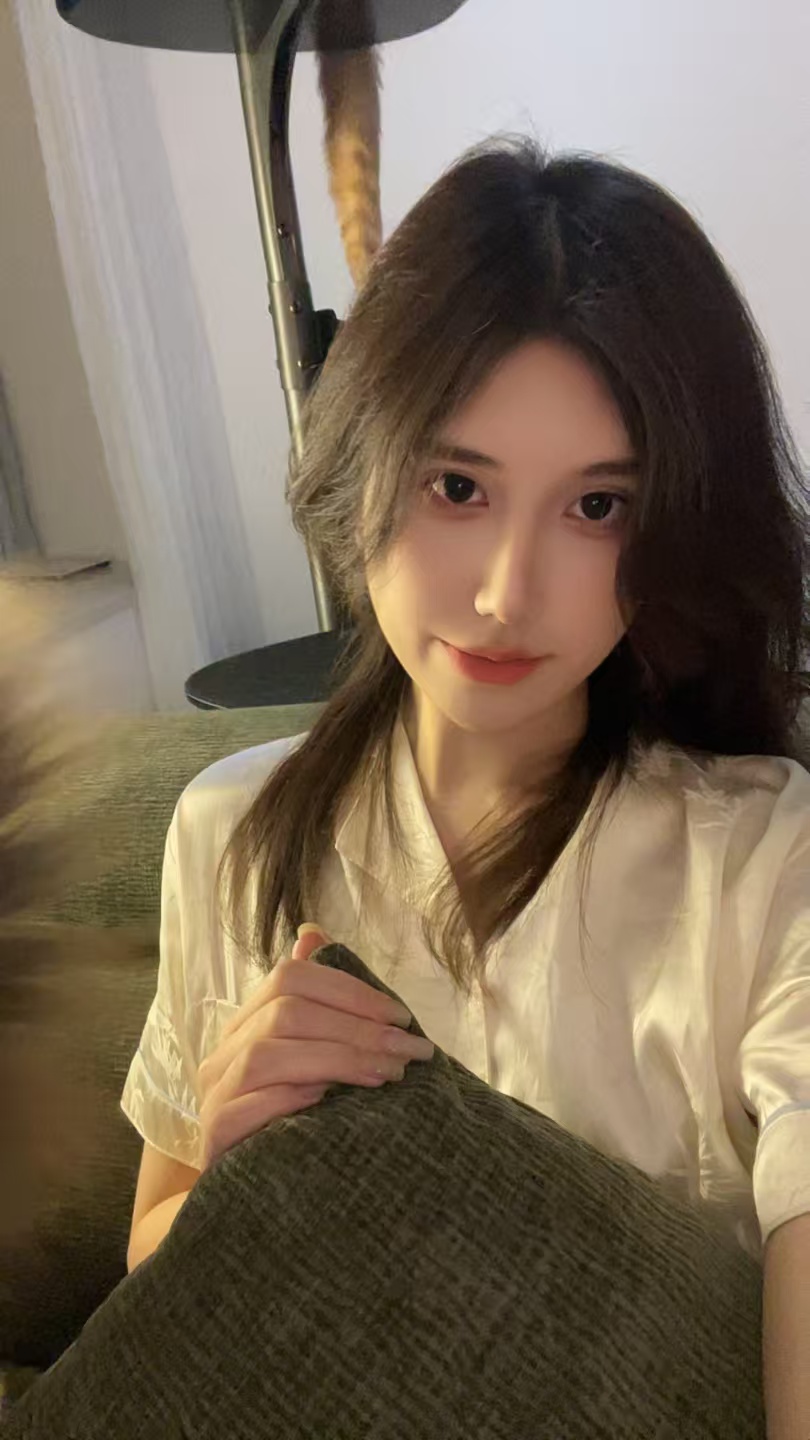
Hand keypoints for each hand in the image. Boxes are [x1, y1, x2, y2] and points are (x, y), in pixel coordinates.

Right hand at [196, 924, 433, 1168]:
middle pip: (285, 1012)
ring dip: (337, 1059)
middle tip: (409, 1052)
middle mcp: (224, 1051)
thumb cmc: (296, 1120)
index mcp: (248, 1022)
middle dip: (357, 1028)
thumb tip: (312, 933)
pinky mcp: (212, 1137)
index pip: (290, 977)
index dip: (349, 991)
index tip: (401, 1017)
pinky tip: (327, 1104)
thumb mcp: (316, 1058)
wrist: (254, 1197)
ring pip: (267, 1053)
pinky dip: (289, 1099)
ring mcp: (214, 1093)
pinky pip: (243, 1107)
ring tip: (387, 1075)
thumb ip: (319, 1002)